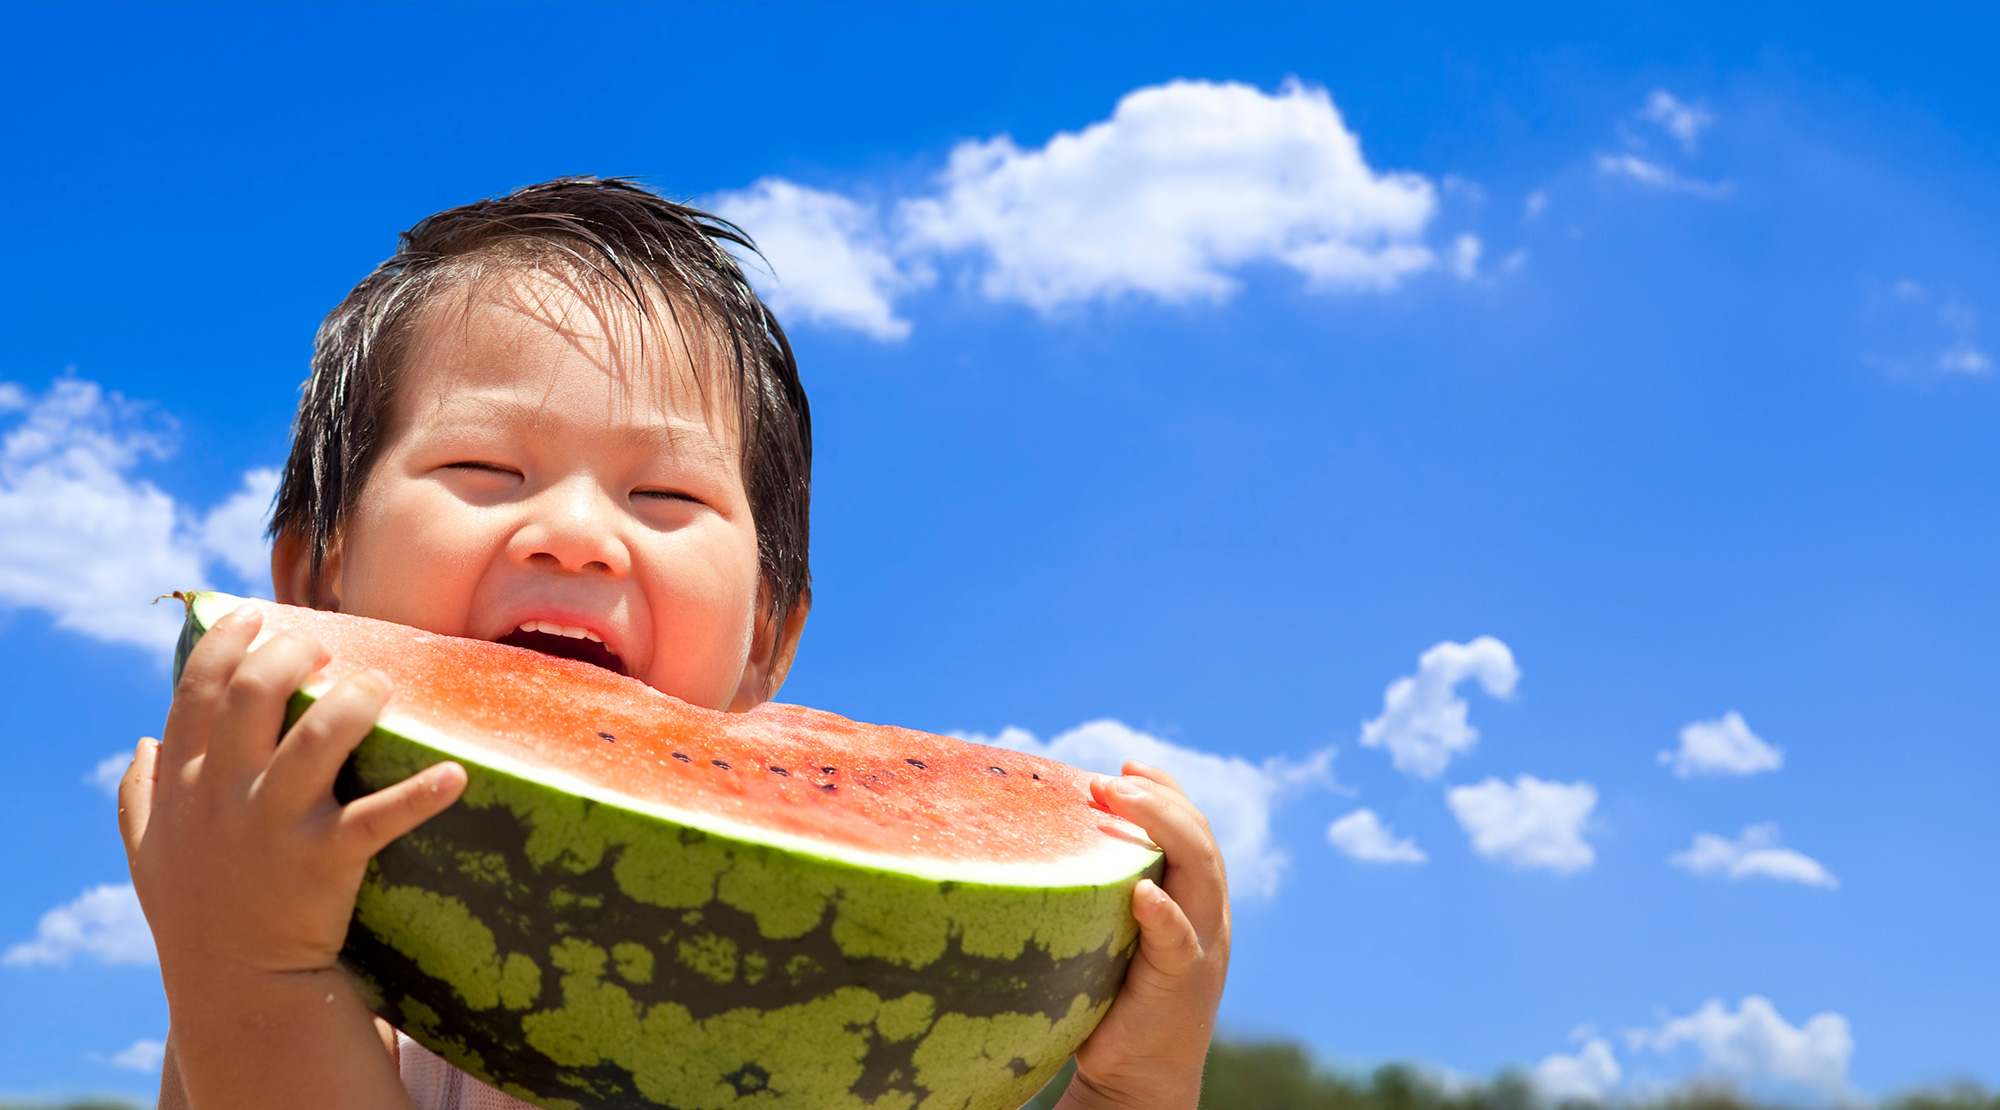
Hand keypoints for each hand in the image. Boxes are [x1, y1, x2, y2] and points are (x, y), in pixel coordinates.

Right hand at [120, 602, 464, 1109]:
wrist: (236, 987)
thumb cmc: (195, 911)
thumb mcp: (147, 851)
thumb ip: (140, 794)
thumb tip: (142, 743)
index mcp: (186, 783)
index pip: (197, 689)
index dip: (226, 642)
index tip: (256, 618)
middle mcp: (226, 794)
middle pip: (254, 692)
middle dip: (292, 653)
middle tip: (325, 649)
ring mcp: (276, 824)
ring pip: (319, 737)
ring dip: (356, 699)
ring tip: (379, 686)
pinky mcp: (325, 859)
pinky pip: (380, 818)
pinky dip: (421, 794)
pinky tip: (455, 774)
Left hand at [1057, 761, 1229, 1109]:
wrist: (1140, 1076)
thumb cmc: (1114, 1000)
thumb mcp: (1113, 933)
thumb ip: (1099, 891)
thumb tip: (1036, 841)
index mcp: (1194, 900)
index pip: (1193, 828)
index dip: (1166, 789)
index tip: (1126, 763)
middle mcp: (1207, 916)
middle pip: (1200, 839)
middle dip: (1159, 798)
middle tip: (1108, 779)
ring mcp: (1202, 949)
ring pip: (1201, 873)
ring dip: (1162, 828)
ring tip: (1120, 800)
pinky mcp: (1182, 985)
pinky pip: (1180, 942)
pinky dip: (1164, 914)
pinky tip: (1142, 893)